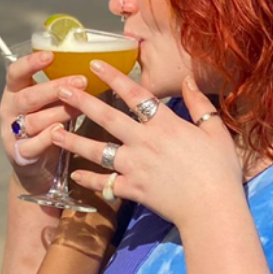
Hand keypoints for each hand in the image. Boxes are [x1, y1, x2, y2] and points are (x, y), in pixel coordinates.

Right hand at [0, 50, 86, 194]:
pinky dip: (46, 137)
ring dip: (59, 112)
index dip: (30, 63)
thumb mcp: (50, 102)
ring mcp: (11, 133)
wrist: (37, 165)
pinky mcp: (19, 154)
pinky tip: (61, 130)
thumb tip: (94, 67)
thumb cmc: (48, 123)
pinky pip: (32, 145)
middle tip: (81, 80)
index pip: (16, 73)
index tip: (50, 55)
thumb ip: (61, 87)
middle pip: (27, 97)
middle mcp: (9, 110)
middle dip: (54, 88)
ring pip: (33, 120)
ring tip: (81, 107)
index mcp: (14, 91)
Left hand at [52, 64, 243, 229]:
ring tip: (52, 133)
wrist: (212, 209)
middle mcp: (144, 141)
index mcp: (165, 124)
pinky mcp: (132, 189)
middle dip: (82, 102)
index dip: (113, 77)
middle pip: (107, 117)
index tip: (94, 64)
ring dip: (74, 141)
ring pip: (98, 150)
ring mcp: (135, 166)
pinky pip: (105, 183)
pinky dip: (89, 180)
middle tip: (61, 91)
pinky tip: (74, 174)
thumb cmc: (219, 169)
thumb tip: (187, 79)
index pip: (134, 94)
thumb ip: (198, 103)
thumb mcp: (215, 130)